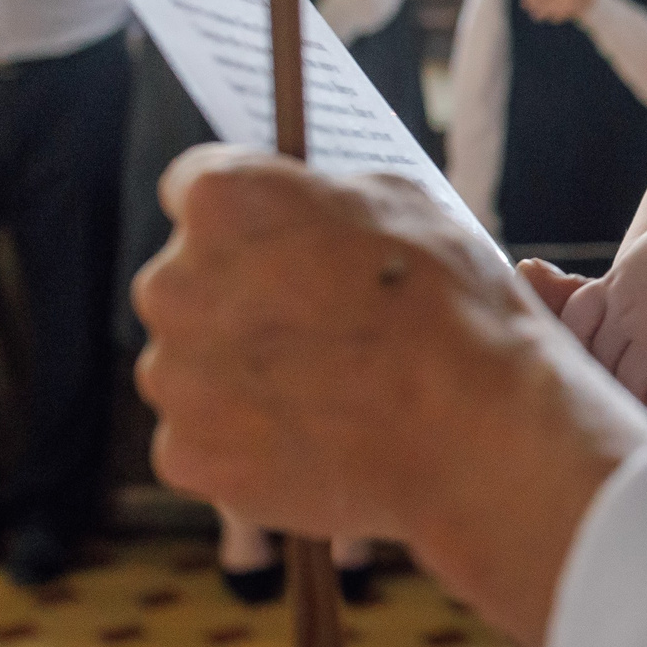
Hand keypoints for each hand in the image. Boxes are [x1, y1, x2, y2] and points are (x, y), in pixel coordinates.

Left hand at [134, 146, 646, 646]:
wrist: (473, 439)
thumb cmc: (452, 312)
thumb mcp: (407, 208)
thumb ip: (329, 202)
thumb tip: (311, 216)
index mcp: (223, 200)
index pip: (196, 190)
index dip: (250, 217)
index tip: (278, 240)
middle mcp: (173, 281)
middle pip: (188, 282)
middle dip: (240, 299)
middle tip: (317, 325)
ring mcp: (172, 375)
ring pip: (192, 365)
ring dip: (242, 373)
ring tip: (326, 392)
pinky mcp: (185, 455)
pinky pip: (202, 439)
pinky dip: (245, 445)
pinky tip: (312, 441)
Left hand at [561, 216, 646, 430]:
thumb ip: (631, 275)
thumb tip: (623, 287)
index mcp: (617, 284)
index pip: (574, 319)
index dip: (575, 340)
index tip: (586, 354)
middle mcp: (628, 314)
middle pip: (600, 360)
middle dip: (608, 380)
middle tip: (622, 394)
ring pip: (629, 385)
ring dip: (638, 402)